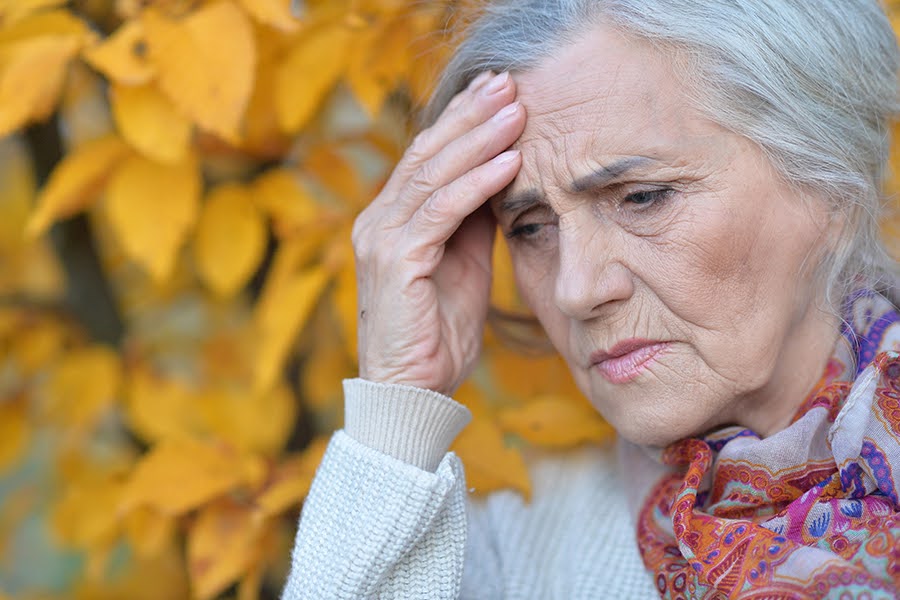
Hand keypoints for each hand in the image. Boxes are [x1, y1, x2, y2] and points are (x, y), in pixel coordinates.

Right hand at [352, 71, 525, 395]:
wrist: (411, 389)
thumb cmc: (438, 331)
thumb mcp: (463, 263)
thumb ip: (473, 220)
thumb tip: (502, 174)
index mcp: (391, 218)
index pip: (426, 156)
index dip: (462, 120)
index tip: (499, 91)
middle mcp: (378, 219)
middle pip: (426, 153)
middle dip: (470, 115)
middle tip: (509, 83)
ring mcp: (381, 238)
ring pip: (433, 175)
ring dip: (479, 140)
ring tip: (517, 111)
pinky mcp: (395, 261)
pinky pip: (441, 212)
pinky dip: (476, 185)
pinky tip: (508, 162)